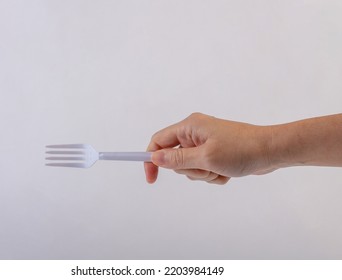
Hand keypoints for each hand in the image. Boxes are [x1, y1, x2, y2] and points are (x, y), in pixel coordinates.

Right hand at [144, 113, 272, 183]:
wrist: (271, 151)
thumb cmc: (241, 150)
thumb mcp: (206, 158)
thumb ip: (178, 159)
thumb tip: (154, 157)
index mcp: (190, 126)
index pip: (159, 141)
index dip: (151, 159)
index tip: (151, 178)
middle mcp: (195, 133)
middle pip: (175, 158)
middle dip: (189, 169)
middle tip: (207, 167)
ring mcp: (205, 143)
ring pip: (190, 167)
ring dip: (203, 174)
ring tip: (220, 169)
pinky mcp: (214, 152)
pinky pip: (204, 169)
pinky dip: (213, 174)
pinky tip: (227, 172)